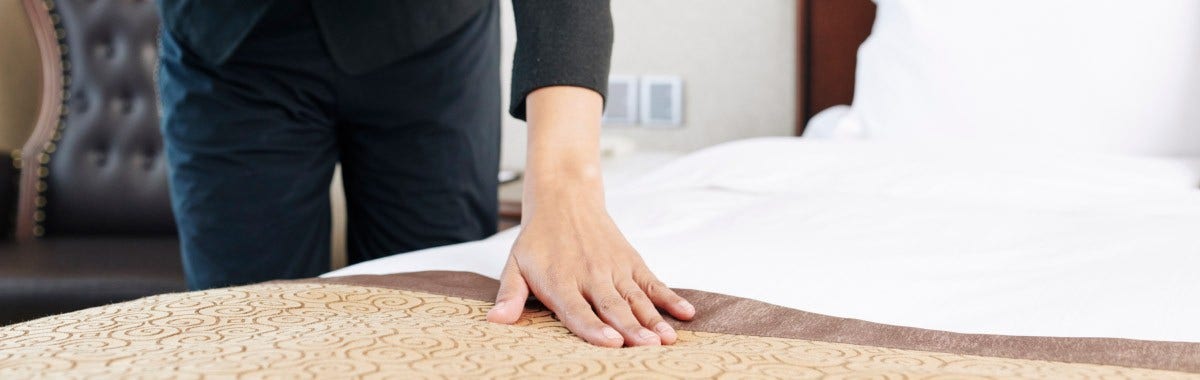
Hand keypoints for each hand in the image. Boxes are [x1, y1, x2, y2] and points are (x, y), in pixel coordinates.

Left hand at [488, 86, 692, 346]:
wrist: (565, 198)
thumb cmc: (538, 240)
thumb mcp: (516, 265)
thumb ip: (509, 294)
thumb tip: (495, 320)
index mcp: (560, 281)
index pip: (578, 311)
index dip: (594, 328)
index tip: (612, 343)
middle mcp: (590, 276)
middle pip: (613, 307)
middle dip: (632, 328)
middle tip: (649, 347)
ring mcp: (614, 268)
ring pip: (636, 298)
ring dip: (654, 318)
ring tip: (667, 338)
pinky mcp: (631, 262)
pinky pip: (652, 282)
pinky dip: (670, 298)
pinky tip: (685, 314)